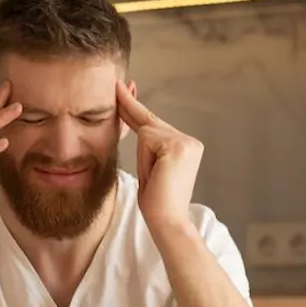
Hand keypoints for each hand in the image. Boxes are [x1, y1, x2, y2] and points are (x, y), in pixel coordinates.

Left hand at [116, 80, 203, 228]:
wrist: (168, 222)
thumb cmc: (156, 202)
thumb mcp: (148, 167)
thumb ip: (146, 144)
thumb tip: (136, 123)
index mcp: (186, 145)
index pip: (153, 123)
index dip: (133, 107)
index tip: (121, 87)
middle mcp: (189, 140)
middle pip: (149, 122)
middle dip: (129, 112)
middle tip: (116, 84)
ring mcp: (185, 142)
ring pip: (146, 132)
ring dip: (143, 156)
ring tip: (154, 178)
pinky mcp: (177, 146)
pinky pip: (147, 139)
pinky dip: (145, 158)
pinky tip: (156, 174)